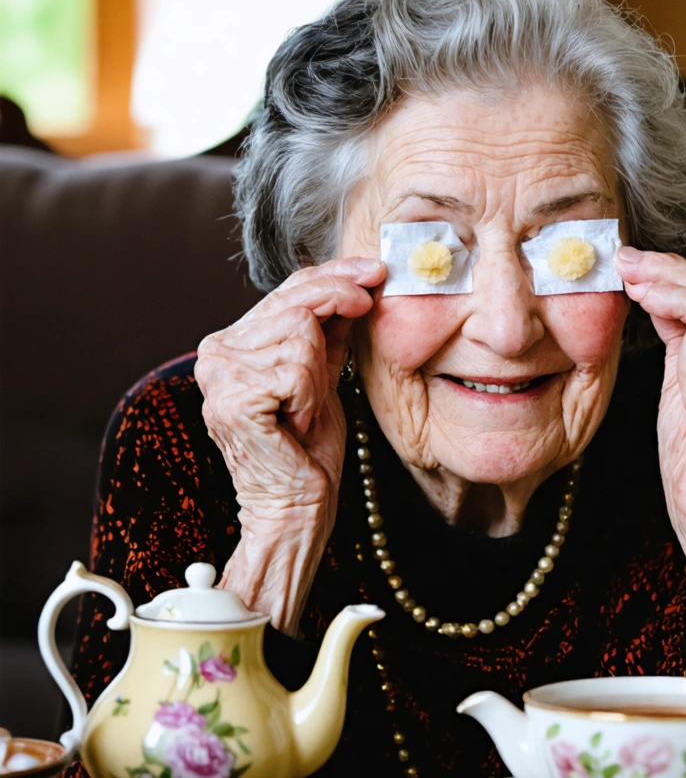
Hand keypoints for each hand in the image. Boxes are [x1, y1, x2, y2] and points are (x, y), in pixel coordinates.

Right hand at [195, 257, 384, 634]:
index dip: (335, 274)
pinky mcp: (233, 398)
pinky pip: (297, 369)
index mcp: (234, 343)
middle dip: (339, 304)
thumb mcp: (324, 375)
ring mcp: (220, 375)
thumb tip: (360, 281)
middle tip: (367, 308)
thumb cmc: (309, 448)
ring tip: (306, 408)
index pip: (288, 289)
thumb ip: (330, 330)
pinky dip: (312, 395)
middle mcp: (216, 353)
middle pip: (296, 302)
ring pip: (300, 332)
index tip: (375, 271)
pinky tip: (298, 421)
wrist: (297, 506)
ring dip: (320, 372)